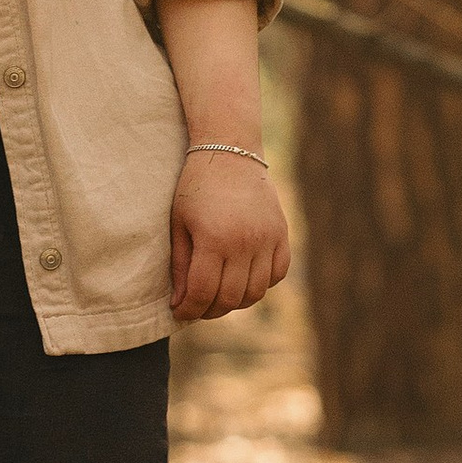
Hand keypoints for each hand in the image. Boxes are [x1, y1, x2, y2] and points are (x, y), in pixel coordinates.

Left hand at [169, 150, 289, 323]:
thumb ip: (180, 265)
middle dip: (210, 310)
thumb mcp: (180, 223)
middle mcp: (245, 242)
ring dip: (236, 301)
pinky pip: (277, 274)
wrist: (230, 150)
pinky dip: (262, 284)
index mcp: (214, 238)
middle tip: (198, 306)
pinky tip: (244, 277)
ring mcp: (268, 239)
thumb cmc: (196, 187)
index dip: (190, 310)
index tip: (180, 312)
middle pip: (231, 299)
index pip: (203, 293)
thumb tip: (180, 304)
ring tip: (219, 294)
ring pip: (256, 293)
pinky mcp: (282, 234)